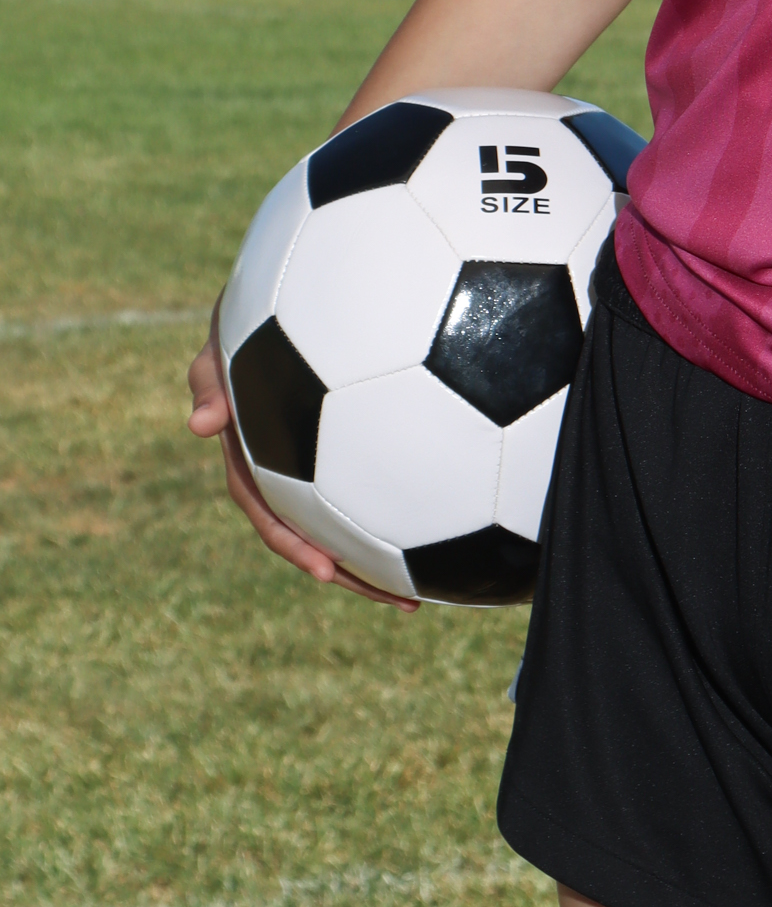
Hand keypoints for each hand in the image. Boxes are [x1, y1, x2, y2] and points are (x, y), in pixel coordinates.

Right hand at [187, 301, 418, 609]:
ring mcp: (314, 468)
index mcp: (252, 461)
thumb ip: (208, 380)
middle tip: (402, 602)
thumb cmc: (251, 325)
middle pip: (315, 537)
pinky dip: (395, 515)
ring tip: (422, 593)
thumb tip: (199, 424)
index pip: (269, 514)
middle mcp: (284, 474)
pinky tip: (436, 533)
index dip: (294, 545)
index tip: (326, 571)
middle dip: (354, 574)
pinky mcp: (345, 454)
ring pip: (343, 523)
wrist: (283, 305)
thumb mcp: (221, 348)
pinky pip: (368, 490)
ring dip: (377, 561)